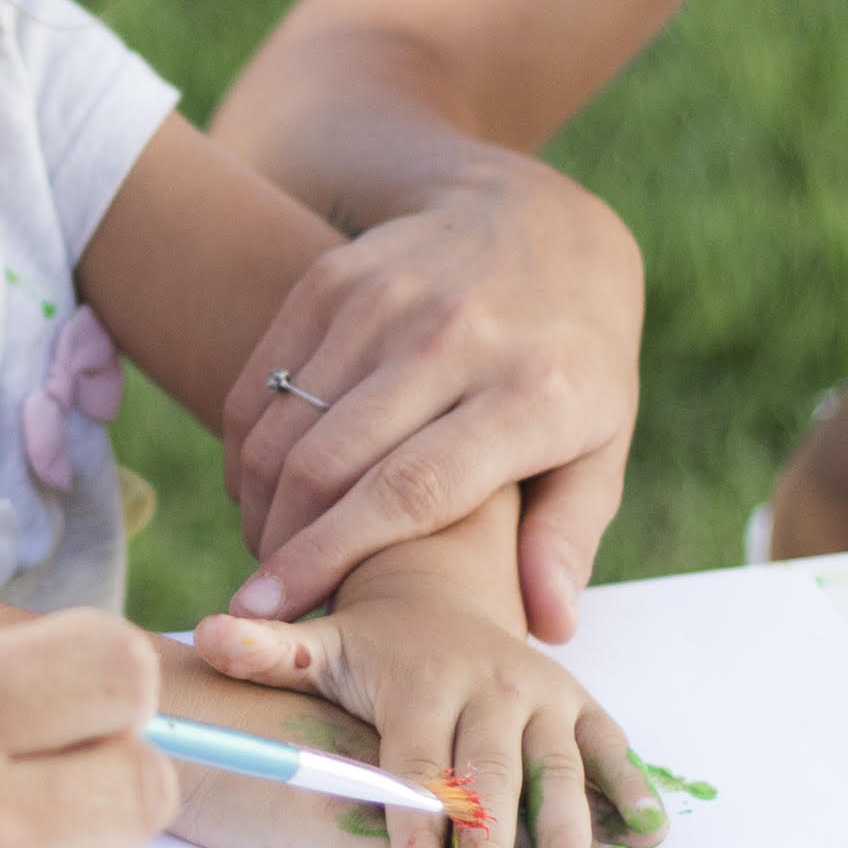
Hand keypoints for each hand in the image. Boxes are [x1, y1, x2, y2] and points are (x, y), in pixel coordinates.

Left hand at [190, 545, 666, 847]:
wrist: (443, 591)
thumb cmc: (374, 645)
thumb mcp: (320, 643)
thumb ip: (268, 650)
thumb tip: (205, 637)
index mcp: (422, 678)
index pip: (417, 758)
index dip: (416, 819)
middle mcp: (488, 683)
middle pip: (490, 771)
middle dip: (490, 840)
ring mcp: (541, 695)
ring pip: (558, 765)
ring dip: (567, 827)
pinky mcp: (580, 706)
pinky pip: (610, 749)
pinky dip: (631, 789)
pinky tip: (643, 837)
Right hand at [220, 159, 642, 639]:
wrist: (540, 221)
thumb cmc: (573, 362)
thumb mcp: (602, 443)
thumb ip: (570, 533)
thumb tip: (547, 626)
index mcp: (529, 392)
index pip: (411, 490)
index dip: (332, 557)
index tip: (275, 616)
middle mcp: (452, 337)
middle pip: (329, 463)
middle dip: (279, 546)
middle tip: (263, 603)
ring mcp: (386, 299)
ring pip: (284, 426)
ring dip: (257, 503)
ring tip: (266, 551)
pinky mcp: (334, 277)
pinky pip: (262, 378)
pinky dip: (244, 446)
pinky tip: (258, 490)